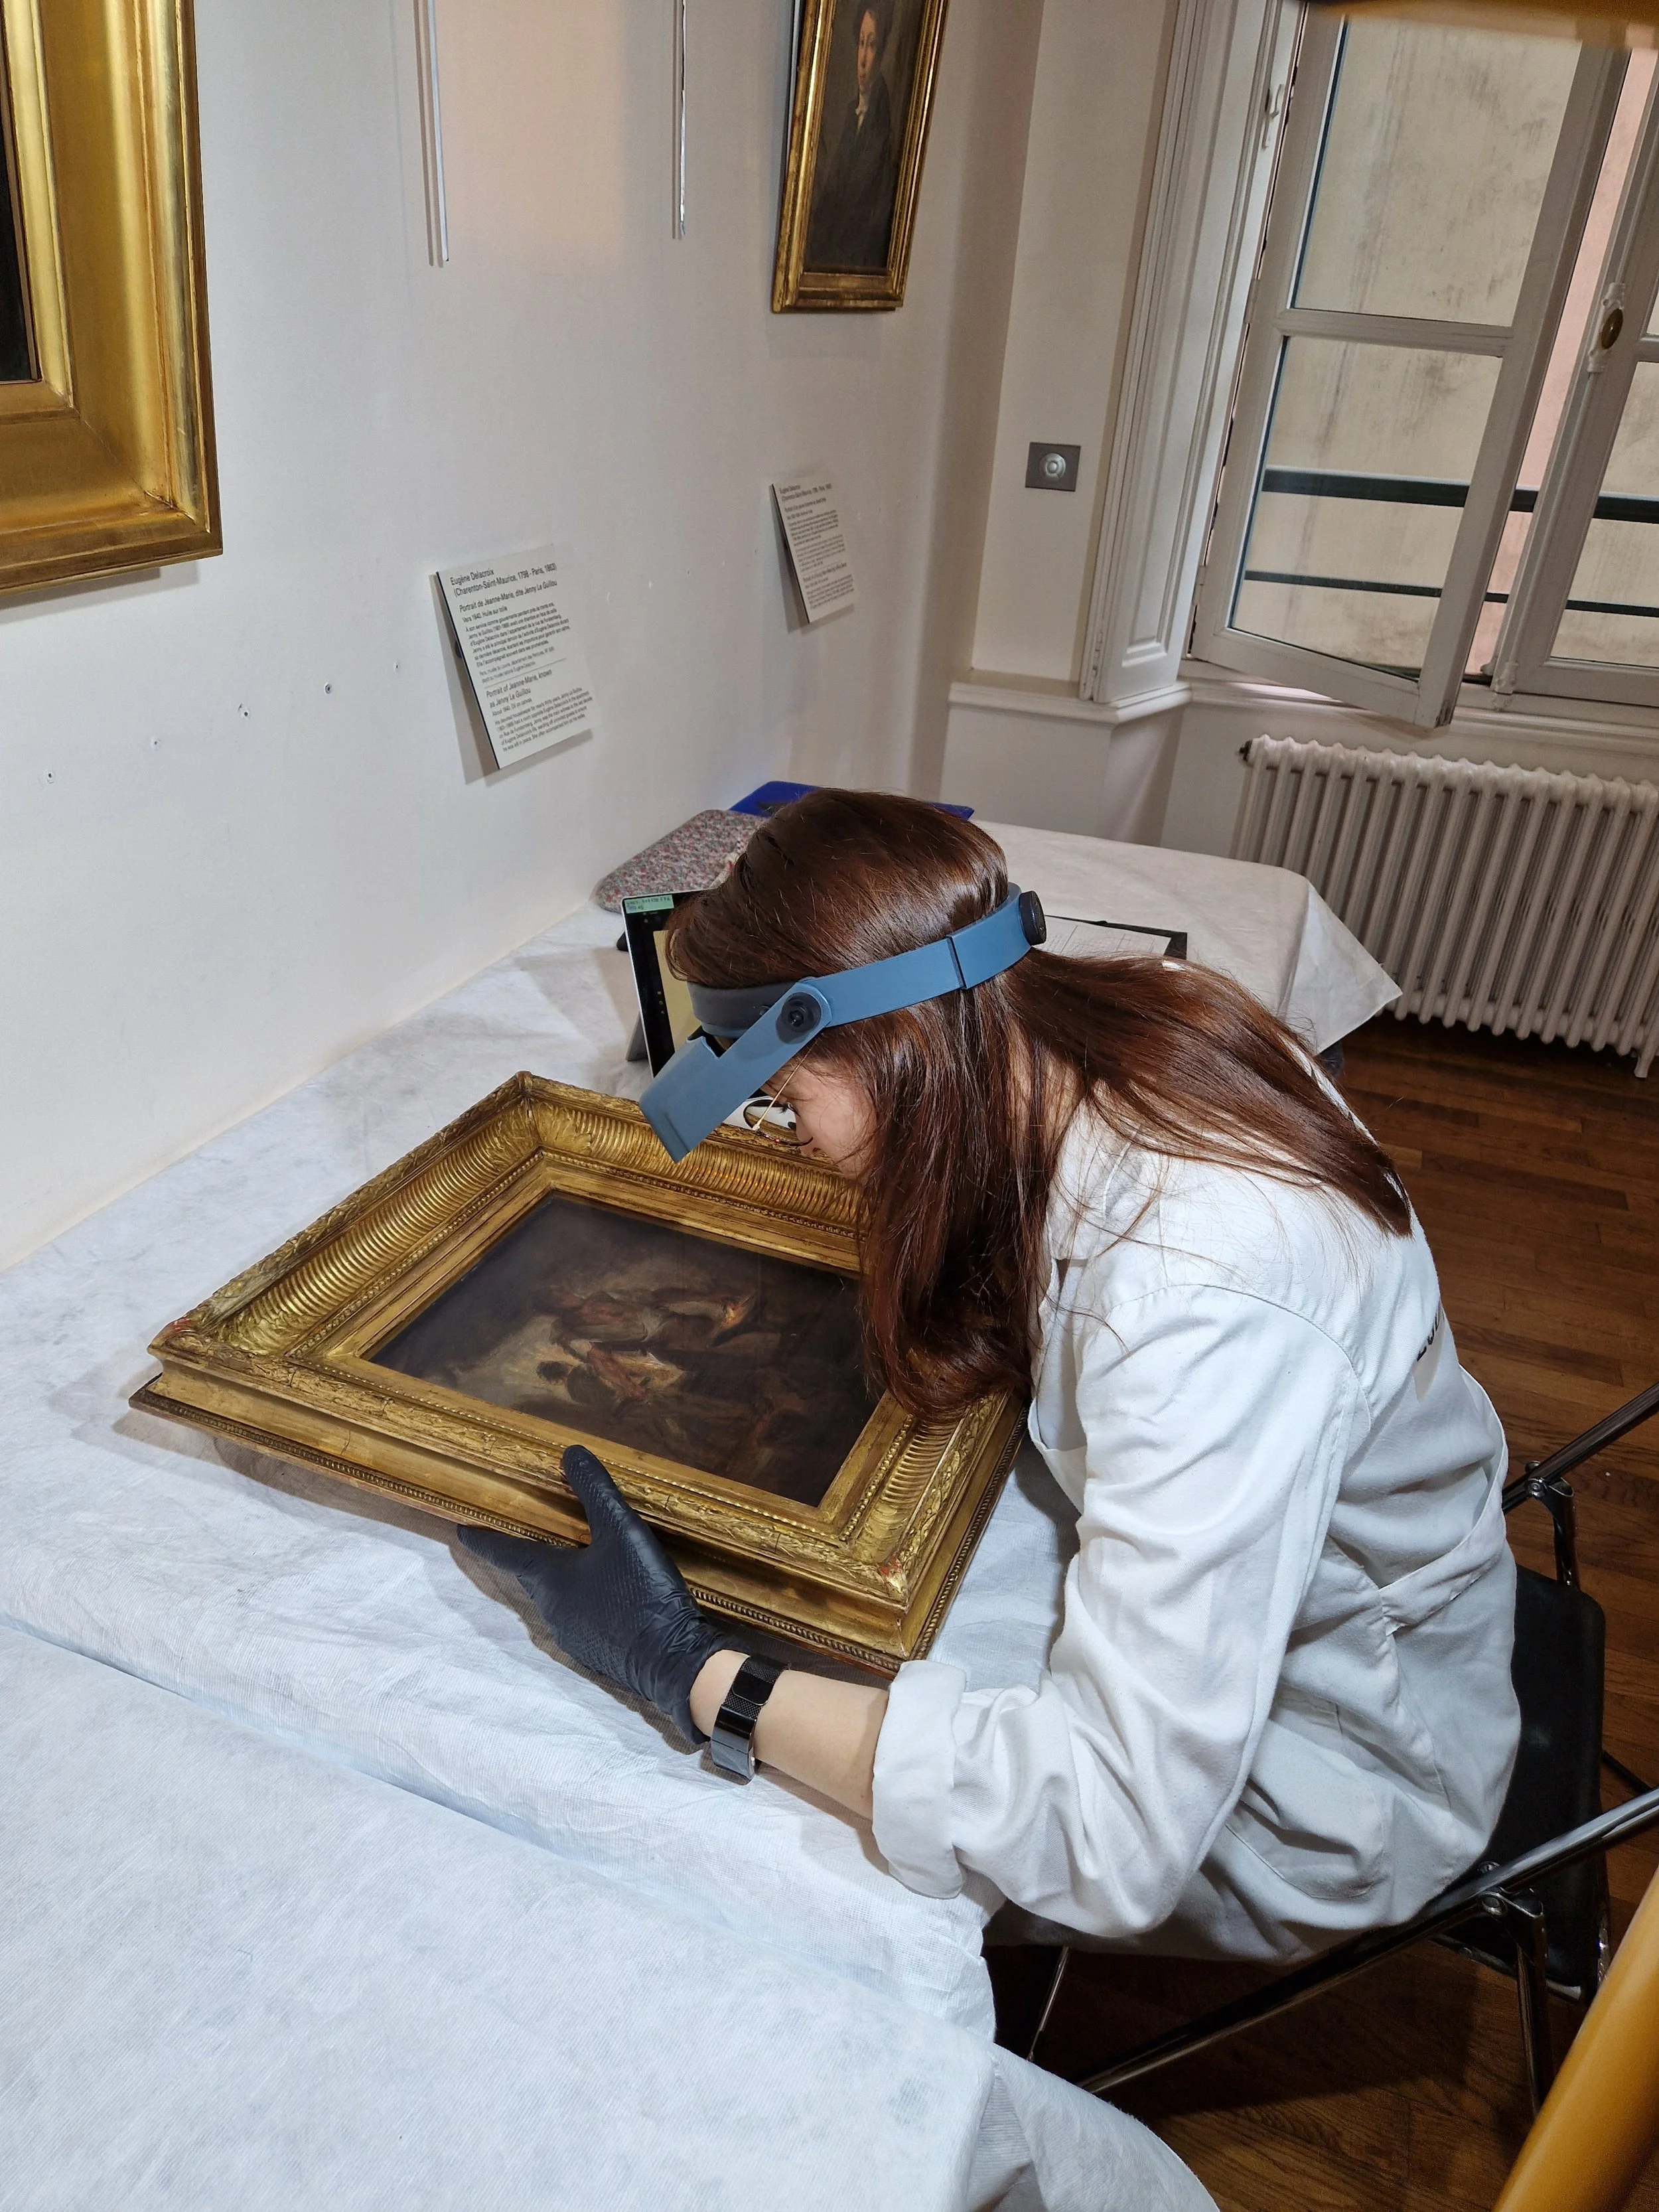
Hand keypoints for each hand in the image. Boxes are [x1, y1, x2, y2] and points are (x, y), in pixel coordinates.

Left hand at [457, 1444, 740, 1743]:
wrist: (671, 1658)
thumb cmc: (641, 1589)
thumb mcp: (622, 1530)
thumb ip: (596, 1490)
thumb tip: (571, 1453)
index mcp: (550, 1579)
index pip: (507, 1552)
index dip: (483, 1539)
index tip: (460, 1529)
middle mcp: (551, 1610)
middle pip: (534, 1576)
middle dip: (533, 1555)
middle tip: (538, 1533)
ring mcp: (572, 1636)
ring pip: (558, 1598)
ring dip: (565, 1579)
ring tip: (583, 1560)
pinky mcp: (594, 1653)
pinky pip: (581, 1619)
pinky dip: (586, 1601)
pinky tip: (611, 1595)